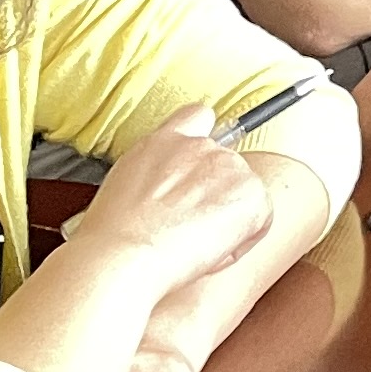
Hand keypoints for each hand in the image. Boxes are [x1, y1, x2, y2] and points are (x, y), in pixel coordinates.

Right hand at [61, 106, 273, 295]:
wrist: (121, 255)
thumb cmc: (111, 238)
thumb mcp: (123, 187)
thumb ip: (156, 174)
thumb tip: (171, 191)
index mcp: (163, 142)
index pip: (198, 116)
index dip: (204, 139)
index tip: (202, 165)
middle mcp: (201, 145)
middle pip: (226, 169)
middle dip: (215, 198)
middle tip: (185, 229)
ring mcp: (228, 165)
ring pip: (243, 196)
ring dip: (227, 220)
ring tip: (189, 243)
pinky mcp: (251, 191)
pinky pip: (259, 221)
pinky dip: (241, 241)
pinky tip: (207, 251)